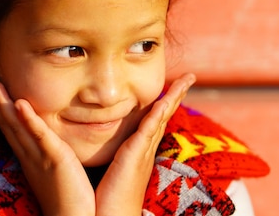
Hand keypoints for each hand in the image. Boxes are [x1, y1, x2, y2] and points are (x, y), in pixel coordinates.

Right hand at [0, 75, 94, 215]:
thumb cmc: (70, 196)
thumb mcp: (55, 167)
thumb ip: (52, 149)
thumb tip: (52, 137)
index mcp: (29, 155)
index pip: (10, 126)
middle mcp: (28, 155)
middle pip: (6, 122)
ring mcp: (38, 157)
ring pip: (15, 126)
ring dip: (3, 103)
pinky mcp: (54, 160)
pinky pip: (38, 136)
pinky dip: (28, 119)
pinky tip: (19, 103)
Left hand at [94, 73, 195, 215]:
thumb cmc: (100, 200)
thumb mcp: (104, 169)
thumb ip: (103, 153)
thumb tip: (89, 141)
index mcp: (136, 152)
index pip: (151, 122)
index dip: (161, 104)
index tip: (169, 88)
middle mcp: (144, 150)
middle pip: (163, 115)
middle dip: (177, 95)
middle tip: (189, 78)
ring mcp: (143, 152)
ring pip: (162, 116)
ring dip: (176, 96)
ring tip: (188, 79)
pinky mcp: (136, 155)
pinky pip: (151, 127)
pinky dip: (160, 111)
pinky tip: (167, 97)